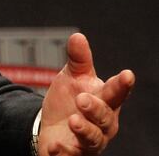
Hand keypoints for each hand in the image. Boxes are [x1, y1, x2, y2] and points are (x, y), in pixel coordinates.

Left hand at [38, 33, 134, 154]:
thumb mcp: (73, 78)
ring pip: (92, 139)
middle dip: (95, 108)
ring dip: (84, 131)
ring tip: (73, 121)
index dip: (122, 85)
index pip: (115, 93)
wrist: (54, 128)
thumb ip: (78, 60)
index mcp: (105, 101)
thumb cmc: (70, 101)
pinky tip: (54, 147)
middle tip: (82, 99)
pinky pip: (71, 155)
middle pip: (104, 117)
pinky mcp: (73, 154)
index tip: (127, 75)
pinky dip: (63, 151)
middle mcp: (101, 124)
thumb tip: (77, 36)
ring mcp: (89, 141)